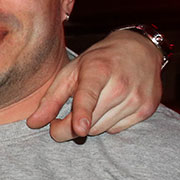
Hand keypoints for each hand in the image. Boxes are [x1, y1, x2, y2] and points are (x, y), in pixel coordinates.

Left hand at [27, 30, 161, 140]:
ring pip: (101, 129)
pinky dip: (108, 123)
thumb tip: (33, 124)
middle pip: (89, 122)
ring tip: (94, 103)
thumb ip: (51, 99)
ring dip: (89, 124)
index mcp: (98, 70)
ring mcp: (136, 98)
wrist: (140, 50)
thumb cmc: (98, 61)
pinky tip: (111, 105)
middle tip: (67, 115)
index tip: (79, 129)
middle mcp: (121, 84)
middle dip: (71, 126)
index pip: (88, 96)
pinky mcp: (146, 109)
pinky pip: (117, 130)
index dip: (82, 114)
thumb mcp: (70, 72)